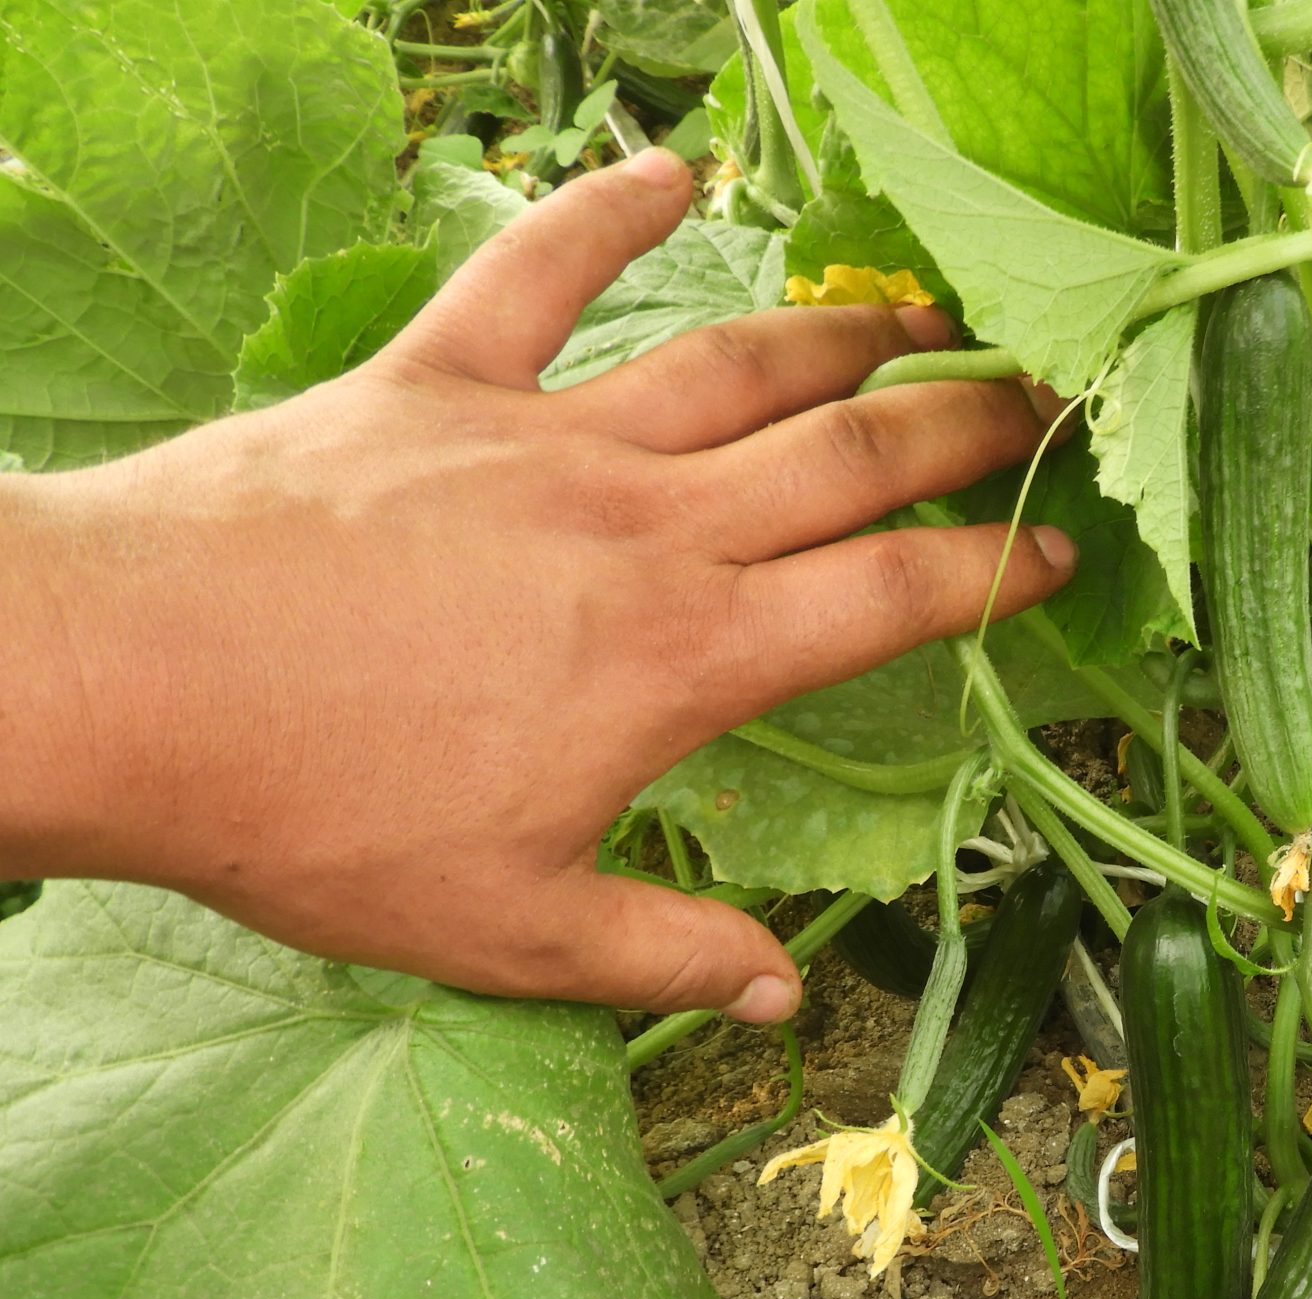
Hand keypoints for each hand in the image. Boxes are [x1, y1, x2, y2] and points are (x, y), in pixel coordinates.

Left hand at [0, 149, 1072, 1023]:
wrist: (130, 683)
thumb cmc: (319, 818)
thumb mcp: (511, 929)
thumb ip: (666, 954)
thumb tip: (780, 998)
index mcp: (684, 657)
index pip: (887, 598)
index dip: (994, 573)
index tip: (1064, 553)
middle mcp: (644, 527)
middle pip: (845, 455)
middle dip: (963, 427)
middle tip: (1041, 399)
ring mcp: (542, 437)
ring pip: (733, 364)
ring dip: (842, 334)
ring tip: (918, 316)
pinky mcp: (434, 381)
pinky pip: (541, 274)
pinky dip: (611, 212)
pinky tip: (677, 169)